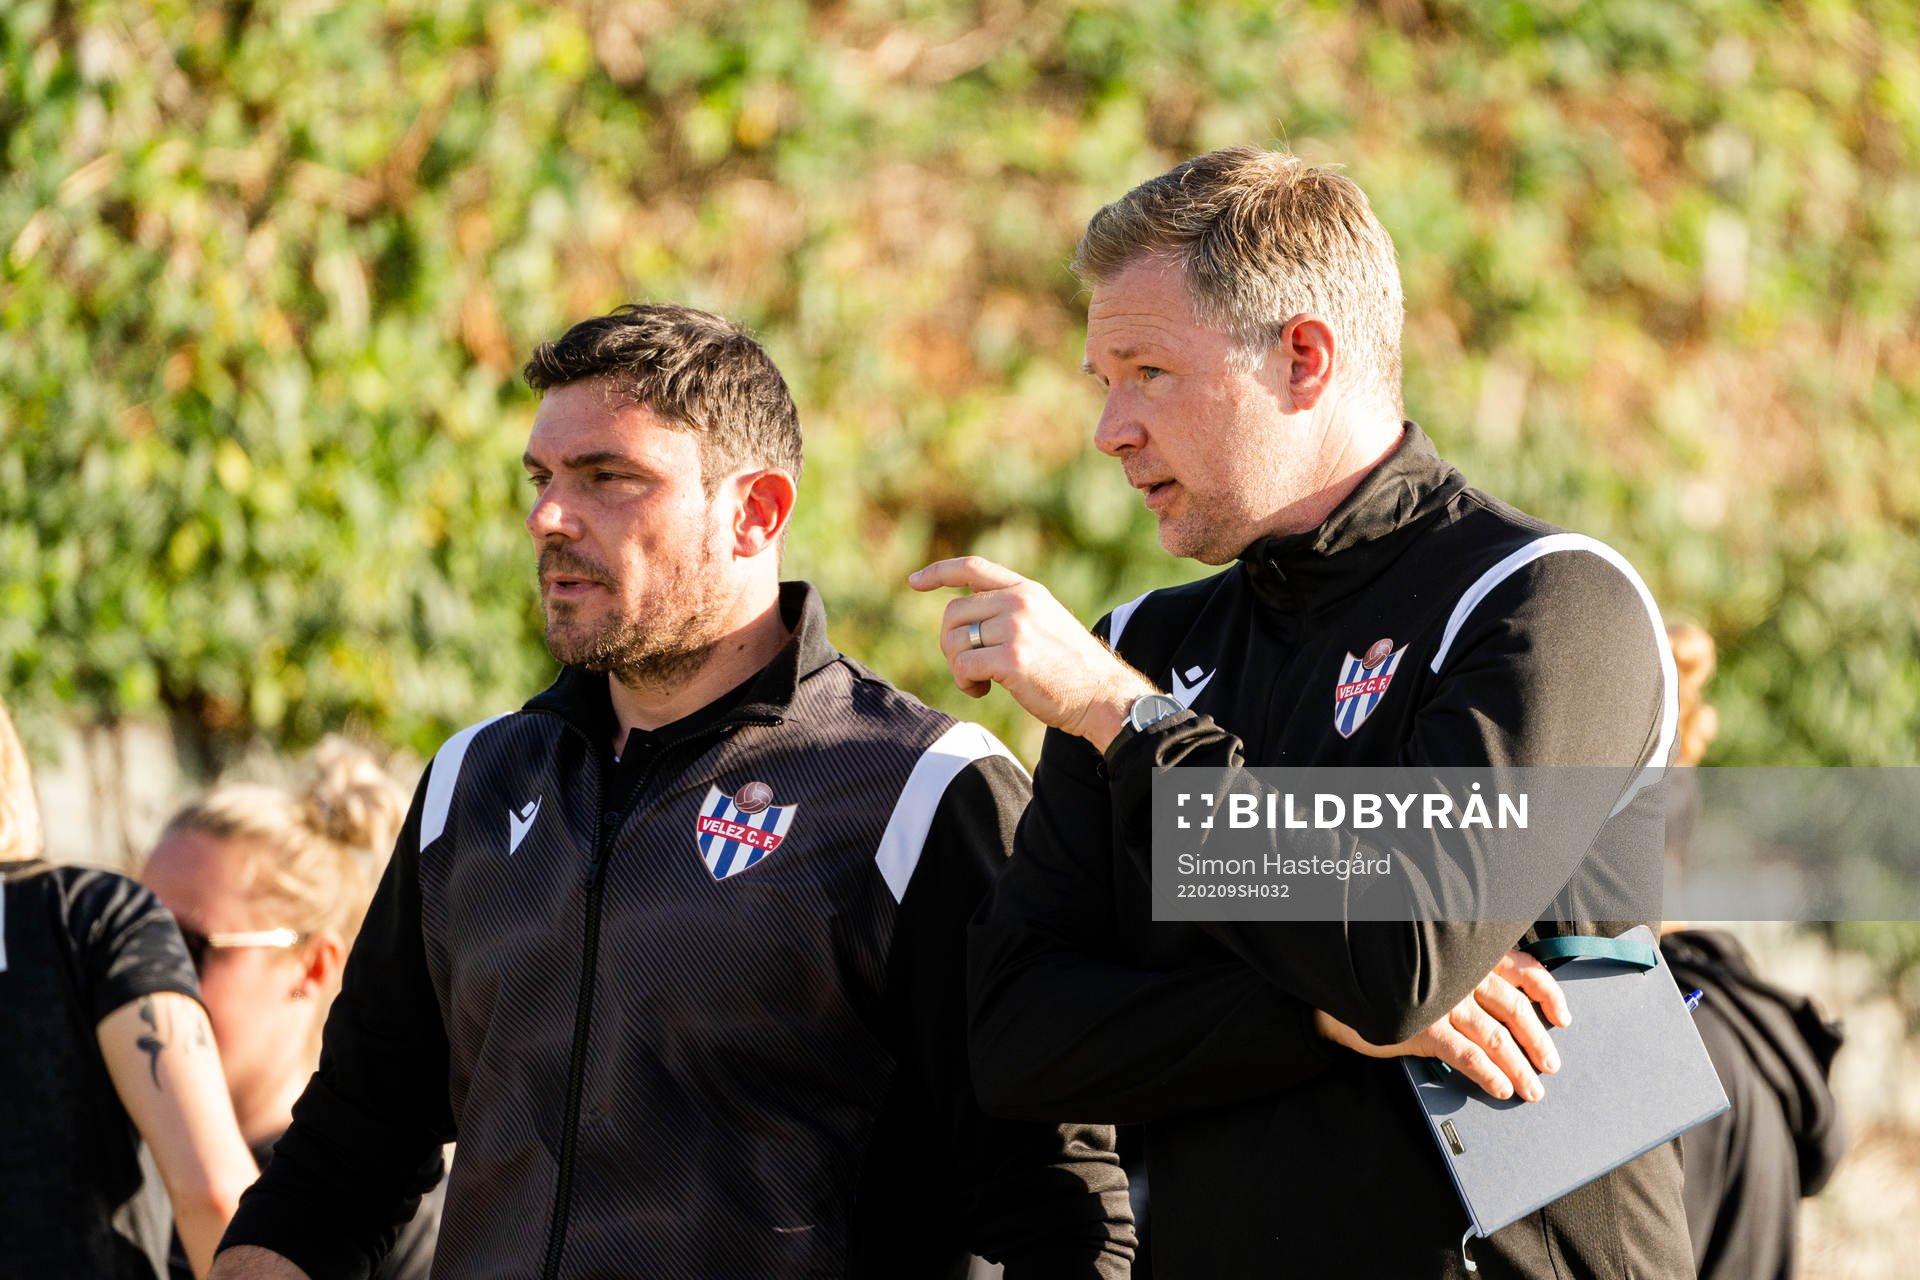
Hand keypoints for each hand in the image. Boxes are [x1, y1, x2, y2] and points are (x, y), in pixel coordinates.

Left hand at [909, 556, 1154, 750]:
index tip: (914, 581)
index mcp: (1027, 590)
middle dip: (950, 643)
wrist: (1103, 696)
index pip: (972, 568)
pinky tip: (983, 691)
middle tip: (968, 667)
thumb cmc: (1072, 668)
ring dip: (957, 666)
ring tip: (979, 681)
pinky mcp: (1011, 659)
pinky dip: (965, 683)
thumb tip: (964, 621)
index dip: (939, 572)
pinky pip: (962, 666)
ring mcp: (1015, 629)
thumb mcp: (1046, 622)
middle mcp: (1019, 603)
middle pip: (953, 612)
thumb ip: (1011, 612)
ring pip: (953, 640)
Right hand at [1313, 949, 1570, 1101]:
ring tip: (1532, 1089)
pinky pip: (1466, 1053)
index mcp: (1471, 956)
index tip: (1564, 1018)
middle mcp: (1462, 974)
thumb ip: (1469, 976)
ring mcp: (1444, 1001)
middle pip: (1515, 1009)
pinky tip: (1501, 1087)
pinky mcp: (1424, 1026)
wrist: (1343, 987)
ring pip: (1496, 1036)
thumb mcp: (1436, 966)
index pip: (1524, 970)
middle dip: (1537, 1042)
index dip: (1549, 995)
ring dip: (1519, 1066)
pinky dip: (1488, 1073)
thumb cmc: (1393, 977)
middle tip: (1550, 1067)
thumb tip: (1508, 1010)